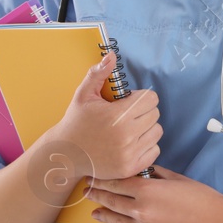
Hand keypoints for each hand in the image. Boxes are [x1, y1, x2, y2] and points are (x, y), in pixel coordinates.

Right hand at [43, 52, 161, 180]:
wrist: (66, 154)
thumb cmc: (76, 122)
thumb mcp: (83, 95)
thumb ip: (98, 73)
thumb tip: (111, 55)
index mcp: (117, 115)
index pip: (151, 98)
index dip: (140, 97)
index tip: (127, 102)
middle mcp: (126, 135)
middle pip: (155, 114)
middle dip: (143, 112)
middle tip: (126, 116)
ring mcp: (130, 153)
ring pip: (157, 132)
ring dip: (146, 129)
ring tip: (128, 129)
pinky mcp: (131, 168)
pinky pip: (154, 150)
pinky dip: (146, 146)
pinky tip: (130, 144)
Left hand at [87, 167, 222, 222]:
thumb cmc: (201, 198)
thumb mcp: (177, 179)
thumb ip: (155, 174)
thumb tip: (140, 171)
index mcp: (147, 190)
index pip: (116, 184)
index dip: (101, 181)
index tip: (91, 178)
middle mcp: (141, 211)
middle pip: (111, 202)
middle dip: (97, 196)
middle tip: (87, 192)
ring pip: (116, 222)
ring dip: (103, 215)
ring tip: (95, 212)